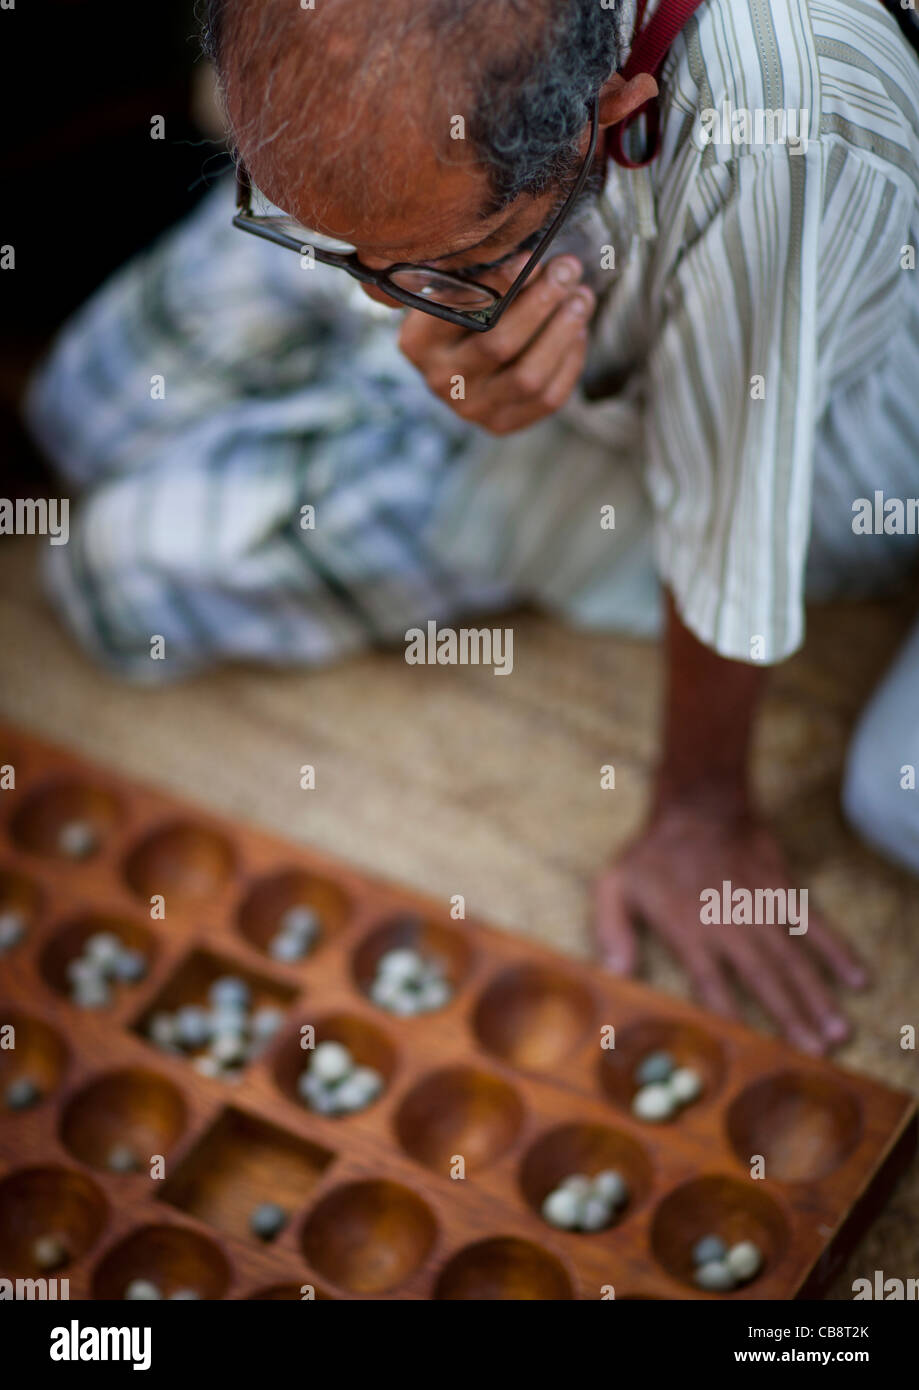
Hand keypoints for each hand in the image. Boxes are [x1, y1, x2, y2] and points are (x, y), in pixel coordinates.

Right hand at [397, 253, 595, 435]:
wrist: (457, 360)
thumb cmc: (461, 309)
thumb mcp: (455, 286)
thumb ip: (480, 274)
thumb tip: (532, 259)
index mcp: (418, 340)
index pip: (460, 310)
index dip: (500, 284)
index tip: (531, 257)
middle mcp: (440, 380)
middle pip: (499, 345)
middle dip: (541, 303)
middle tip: (568, 270)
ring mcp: (470, 409)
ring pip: (528, 377)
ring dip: (562, 333)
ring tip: (582, 298)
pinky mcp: (500, 424)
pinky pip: (547, 399)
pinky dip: (569, 362)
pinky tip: (577, 332)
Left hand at [593, 802, 868, 1053]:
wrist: (697, 805)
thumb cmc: (652, 852)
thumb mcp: (614, 885)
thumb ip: (611, 929)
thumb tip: (615, 973)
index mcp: (688, 930)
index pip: (711, 982)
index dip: (729, 1014)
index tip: (750, 1046)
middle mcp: (729, 924)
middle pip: (763, 978)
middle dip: (790, 1017)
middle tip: (815, 1054)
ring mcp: (759, 907)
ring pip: (793, 958)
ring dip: (818, 996)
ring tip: (838, 1032)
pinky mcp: (782, 889)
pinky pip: (815, 923)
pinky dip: (837, 951)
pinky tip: (858, 979)